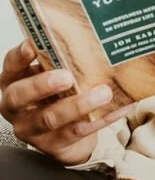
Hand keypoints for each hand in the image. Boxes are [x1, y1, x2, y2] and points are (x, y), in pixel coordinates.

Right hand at [0, 39, 133, 166]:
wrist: (67, 134)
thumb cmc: (58, 96)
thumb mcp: (52, 76)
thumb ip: (60, 60)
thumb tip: (89, 34)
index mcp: (14, 83)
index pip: (11, 67)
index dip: (19, 57)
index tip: (32, 45)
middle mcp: (17, 107)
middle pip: (19, 96)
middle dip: (42, 85)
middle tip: (66, 76)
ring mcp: (33, 129)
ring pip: (50, 118)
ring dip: (78, 105)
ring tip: (103, 93)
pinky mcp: (54, 145)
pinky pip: (79, 131)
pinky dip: (101, 119)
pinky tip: (119, 108)